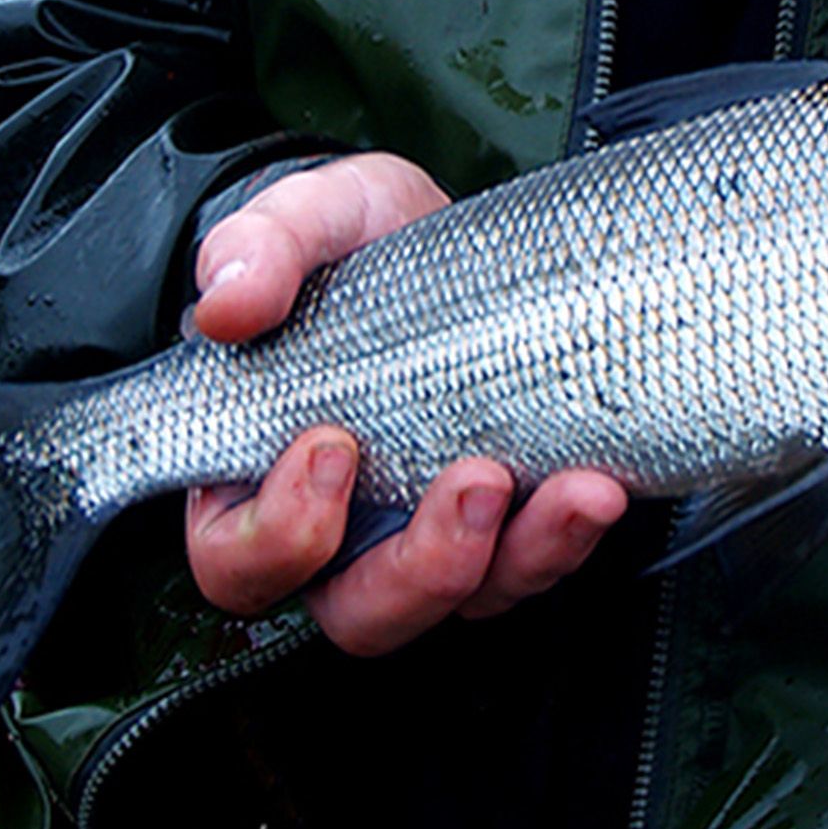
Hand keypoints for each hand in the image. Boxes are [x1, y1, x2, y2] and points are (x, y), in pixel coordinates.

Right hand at [184, 153, 627, 654]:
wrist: (457, 239)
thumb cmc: (362, 245)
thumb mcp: (312, 216)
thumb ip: (261, 246)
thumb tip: (227, 302)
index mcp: (259, 474)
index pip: (238, 559)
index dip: (279, 535)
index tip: (332, 448)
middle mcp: (342, 530)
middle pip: (360, 612)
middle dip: (424, 568)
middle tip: (476, 480)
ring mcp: (429, 534)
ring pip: (463, 600)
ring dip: (524, 556)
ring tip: (576, 489)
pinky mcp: (509, 525)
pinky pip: (535, 564)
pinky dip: (572, 536)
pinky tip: (600, 484)